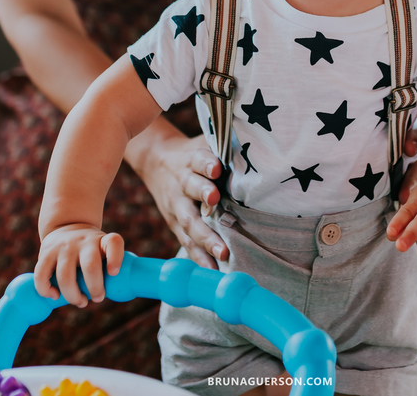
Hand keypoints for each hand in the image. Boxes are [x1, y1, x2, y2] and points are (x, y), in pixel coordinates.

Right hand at [33, 224, 124, 306]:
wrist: (67, 226)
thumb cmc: (91, 248)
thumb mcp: (104, 248)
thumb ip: (110, 265)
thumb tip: (115, 292)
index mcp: (102, 241)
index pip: (113, 243)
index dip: (115, 258)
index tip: (114, 273)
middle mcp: (83, 241)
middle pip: (90, 266)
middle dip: (95, 288)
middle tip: (98, 298)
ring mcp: (63, 247)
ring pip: (65, 276)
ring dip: (73, 296)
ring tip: (81, 302)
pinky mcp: (46, 253)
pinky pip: (41, 275)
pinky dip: (46, 290)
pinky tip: (55, 296)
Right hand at [137, 129, 227, 268]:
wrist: (156, 162)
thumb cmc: (195, 156)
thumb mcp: (205, 144)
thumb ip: (225, 151)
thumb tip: (259, 153)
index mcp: (191, 160)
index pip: (198, 159)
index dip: (206, 164)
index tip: (216, 168)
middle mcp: (182, 182)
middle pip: (191, 188)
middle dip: (203, 195)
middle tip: (215, 202)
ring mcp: (176, 206)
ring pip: (188, 221)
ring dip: (204, 237)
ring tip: (222, 252)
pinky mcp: (174, 225)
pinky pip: (186, 242)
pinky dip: (198, 257)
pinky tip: (212, 271)